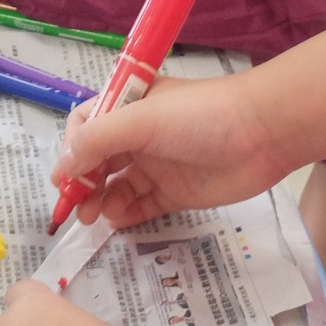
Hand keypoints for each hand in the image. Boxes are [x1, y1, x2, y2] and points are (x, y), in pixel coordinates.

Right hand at [52, 72, 294, 227]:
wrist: (262, 134)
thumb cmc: (198, 116)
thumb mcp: (141, 120)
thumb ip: (98, 140)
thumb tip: (63, 166)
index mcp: (128, 106)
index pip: (86, 125)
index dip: (71, 150)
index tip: (64, 178)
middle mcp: (138, 134)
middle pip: (97, 159)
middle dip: (82, 181)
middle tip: (76, 206)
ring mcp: (157, 164)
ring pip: (116, 185)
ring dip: (101, 199)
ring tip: (98, 214)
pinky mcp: (176, 192)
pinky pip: (141, 205)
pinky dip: (125, 214)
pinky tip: (119, 219)